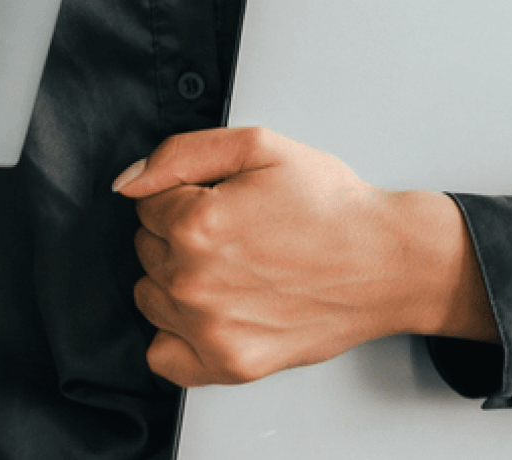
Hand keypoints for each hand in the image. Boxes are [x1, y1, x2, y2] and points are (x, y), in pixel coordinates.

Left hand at [114, 126, 494, 387]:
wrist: (384, 261)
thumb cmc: (329, 204)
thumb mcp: (258, 146)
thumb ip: (181, 153)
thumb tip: (128, 181)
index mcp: (198, 224)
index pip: (145, 202)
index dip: (183, 192)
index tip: (219, 196)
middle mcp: (195, 283)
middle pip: (146, 249)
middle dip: (178, 232)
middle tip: (232, 227)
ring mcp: (211, 332)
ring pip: (150, 296)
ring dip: (177, 279)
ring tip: (230, 264)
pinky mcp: (229, 366)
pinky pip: (163, 355)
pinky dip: (178, 333)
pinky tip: (214, 308)